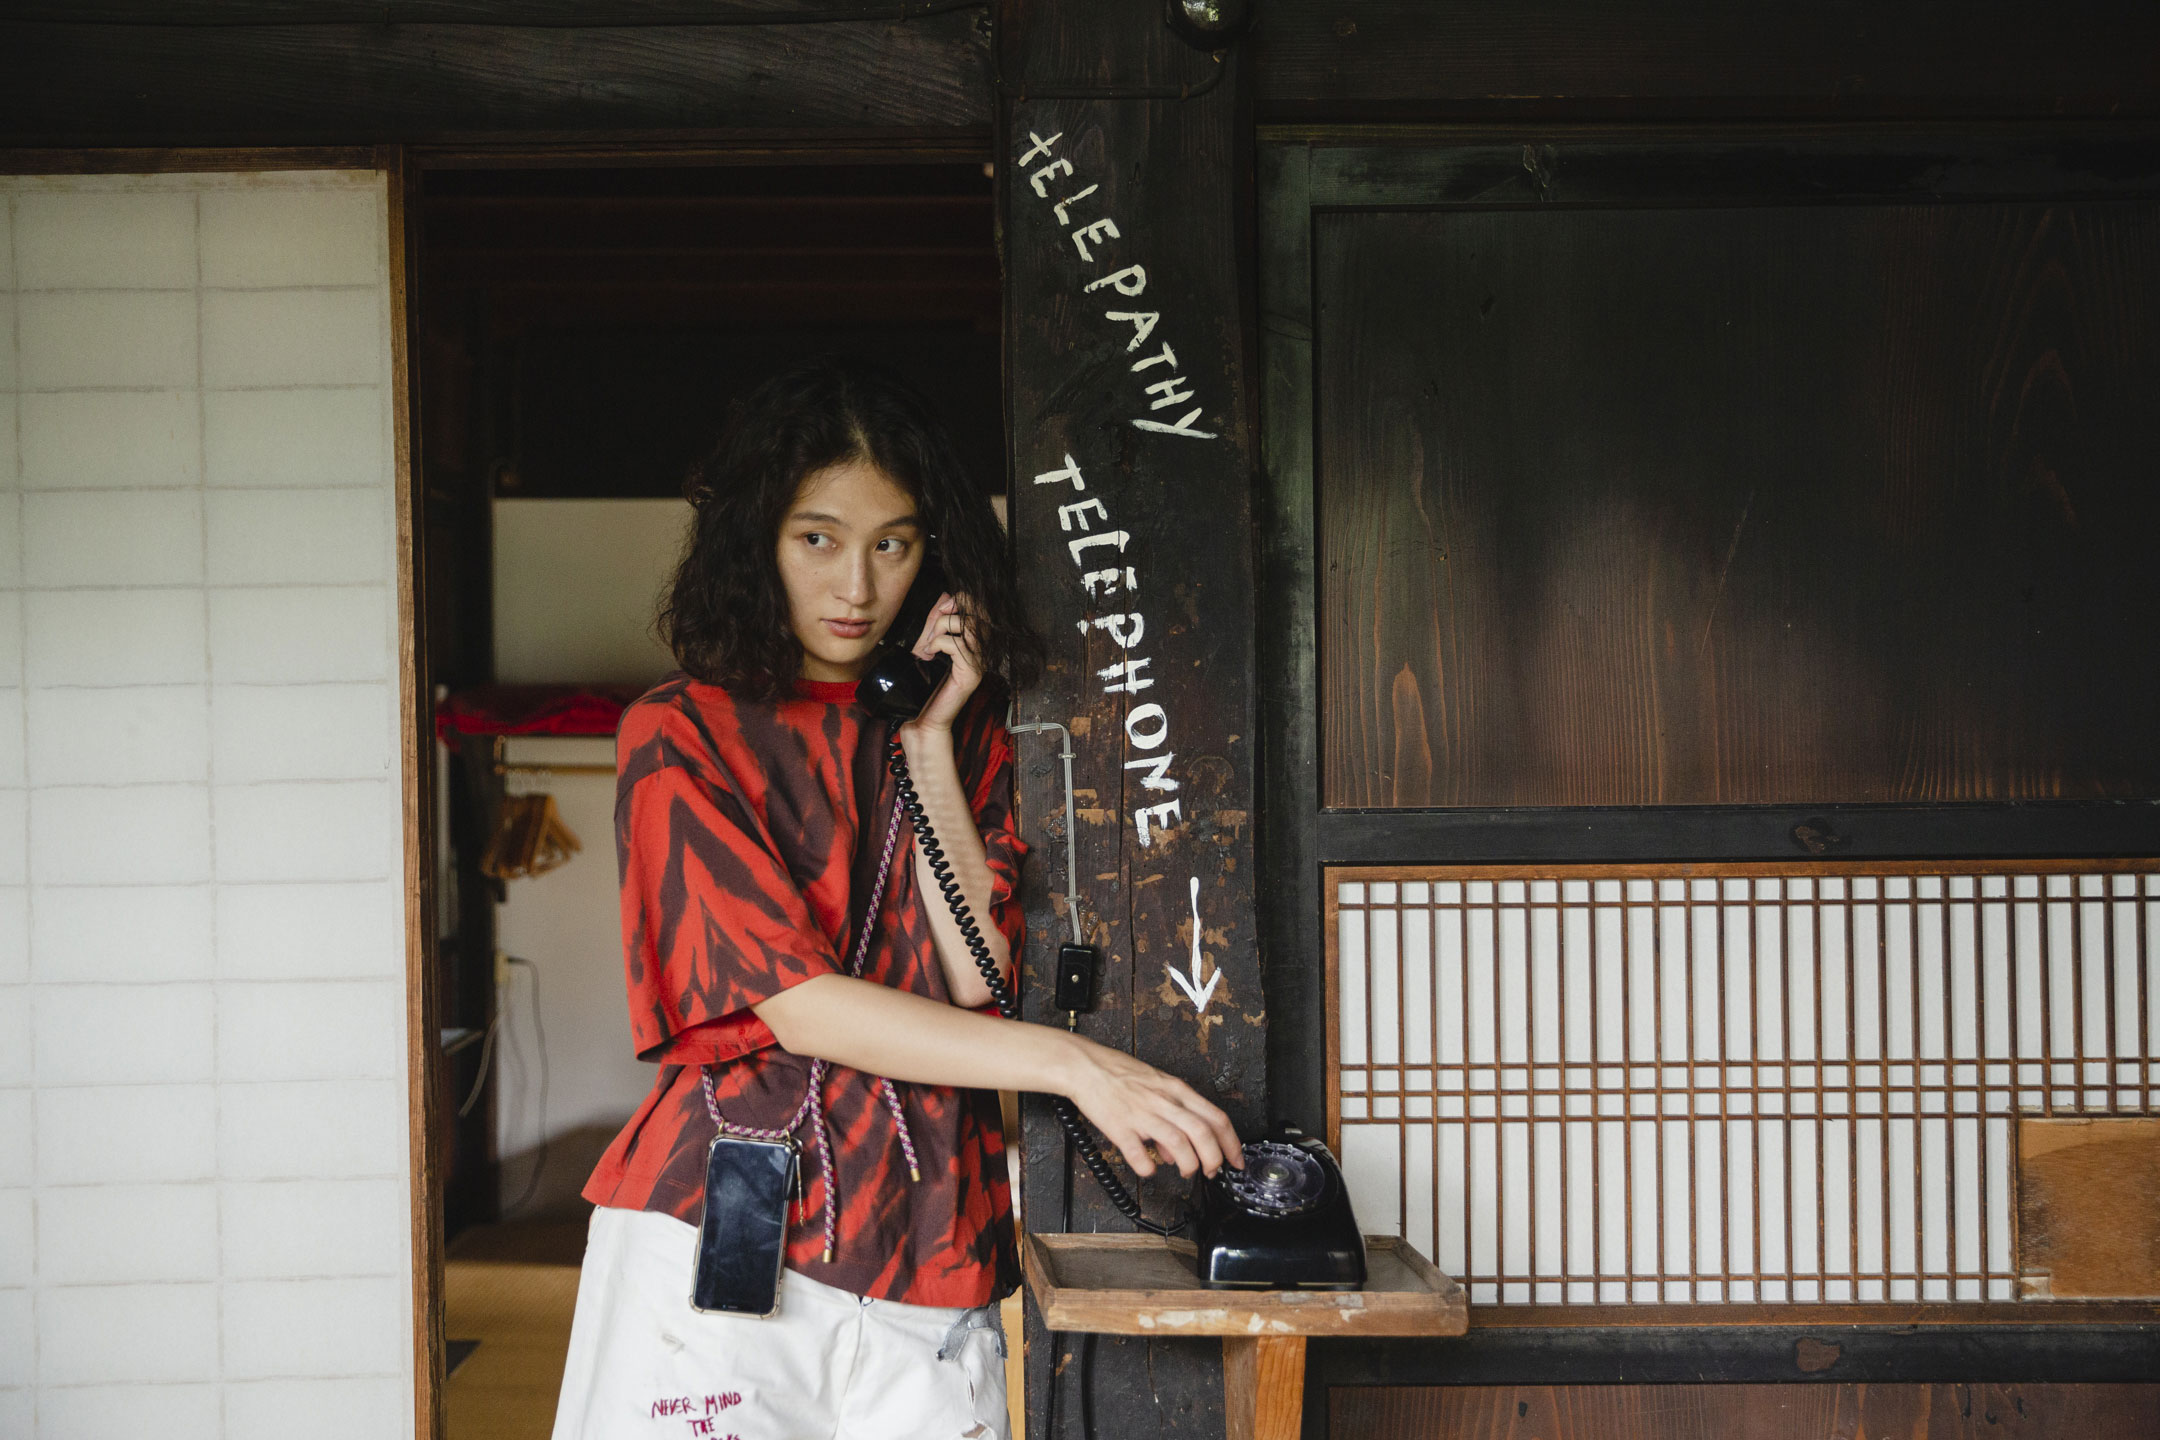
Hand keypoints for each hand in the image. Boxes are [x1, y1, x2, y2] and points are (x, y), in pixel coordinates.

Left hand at [906, 591, 983, 732]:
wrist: (924, 720)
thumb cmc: (925, 687)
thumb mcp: (928, 645)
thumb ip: (935, 622)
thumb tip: (945, 596)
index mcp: (974, 642)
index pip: (978, 608)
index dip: (960, 600)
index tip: (941, 609)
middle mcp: (981, 651)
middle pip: (976, 612)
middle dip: (948, 612)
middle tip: (932, 628)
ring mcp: (979, 662)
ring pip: (968, 625)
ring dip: (942, 629)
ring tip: (929, 645)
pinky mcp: (972, 673)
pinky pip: (957, 645)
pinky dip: (938, 644)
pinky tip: (929, 655)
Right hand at [1061, 1037, 1244, 1179]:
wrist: (1085, 1066)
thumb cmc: (1119, 1074)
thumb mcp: (1156, 1087)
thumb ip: (1173, 1116)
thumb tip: (1178, 1153)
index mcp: (1176, 1090)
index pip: (1216, 1118)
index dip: (1232, 1143)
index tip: (1236, 1161)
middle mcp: (1164, 1101)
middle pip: (1203, 1133)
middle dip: (1214, 1159)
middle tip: (1212, 1172)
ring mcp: (1142, 1114)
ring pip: (1179, 1143)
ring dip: (1189, 1164)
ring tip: (1186, 1172)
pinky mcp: (1120, 1127)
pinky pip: (1139, 1154)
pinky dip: (1148, 1167)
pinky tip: (1149, 1169)